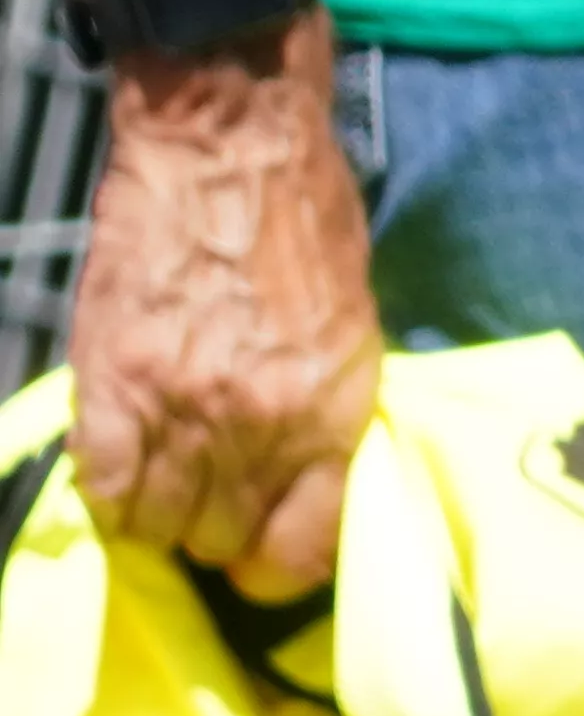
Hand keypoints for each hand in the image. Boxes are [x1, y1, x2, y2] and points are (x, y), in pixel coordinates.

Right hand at [66, 33, 373, 592]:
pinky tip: (121, 462)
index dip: (278, 565)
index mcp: (330, 412)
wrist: (234, 150)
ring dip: (159, 513)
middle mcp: (258, 425)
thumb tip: (301, 472)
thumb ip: (322, 405)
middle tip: (208, 498)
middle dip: (215, 531)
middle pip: (221, 541)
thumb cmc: (306, 223)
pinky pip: (101, 483)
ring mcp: (181, 408)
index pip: (302, 549)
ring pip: (156, 525)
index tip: (265, 553)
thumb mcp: (350, 325)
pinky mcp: (113, 382)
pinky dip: (107, 487)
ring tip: (164, 476)